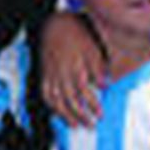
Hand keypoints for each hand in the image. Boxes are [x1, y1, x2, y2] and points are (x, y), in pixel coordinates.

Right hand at [39, 12, 106, 127]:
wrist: (53, 25)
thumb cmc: (74, 35)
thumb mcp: (92, 49)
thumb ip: (98, 68)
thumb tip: (105, 84)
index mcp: (74, 68)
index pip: (84, 93)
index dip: (92, 106)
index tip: (100, 115)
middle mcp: (60, 74)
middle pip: (69, 101)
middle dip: (80, 115)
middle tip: (90, 125)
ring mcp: (50, 75)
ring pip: (56, 100)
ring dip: (64, 115)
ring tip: (74, 124)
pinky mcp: (44, 74)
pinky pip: (45, 93)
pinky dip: (51, 105)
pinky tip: (57, 110)